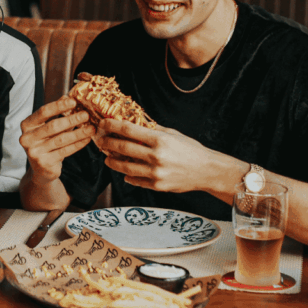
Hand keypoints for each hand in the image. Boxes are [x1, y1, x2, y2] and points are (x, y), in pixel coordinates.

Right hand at [19, 96, 94, 183]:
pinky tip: (86, 139)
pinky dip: (77, 144)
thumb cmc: (44, 143)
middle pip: (53, 126)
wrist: (41, 169)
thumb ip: (55, 112)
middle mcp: (27, 138)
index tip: (73, 102)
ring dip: (78, 133)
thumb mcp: (46, 126)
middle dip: (72, 120)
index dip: (59, 106)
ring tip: (90, 128)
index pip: (43, 112)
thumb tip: (67, 97)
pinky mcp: (44, 163)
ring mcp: (35, 152)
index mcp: (27, 125)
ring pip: (61, 139)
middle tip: (86, 115)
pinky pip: (65, 151)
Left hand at [96, 119, 215, 193]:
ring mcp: (156, 173)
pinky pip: (136, 180)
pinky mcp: (157, 185)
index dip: (112, 126)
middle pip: (123, 148)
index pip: (129, 130)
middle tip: (100, 141)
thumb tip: (133, 122)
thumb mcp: (172, 134)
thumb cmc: (191, 150)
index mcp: (160, 140)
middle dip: (108, 143)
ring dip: (113, 162)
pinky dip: (127, 176)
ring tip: (107, 158)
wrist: (207, 170)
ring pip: (126, 167)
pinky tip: (123, 172)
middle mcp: (156, 156)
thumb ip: (152, 129)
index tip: (103, 123)